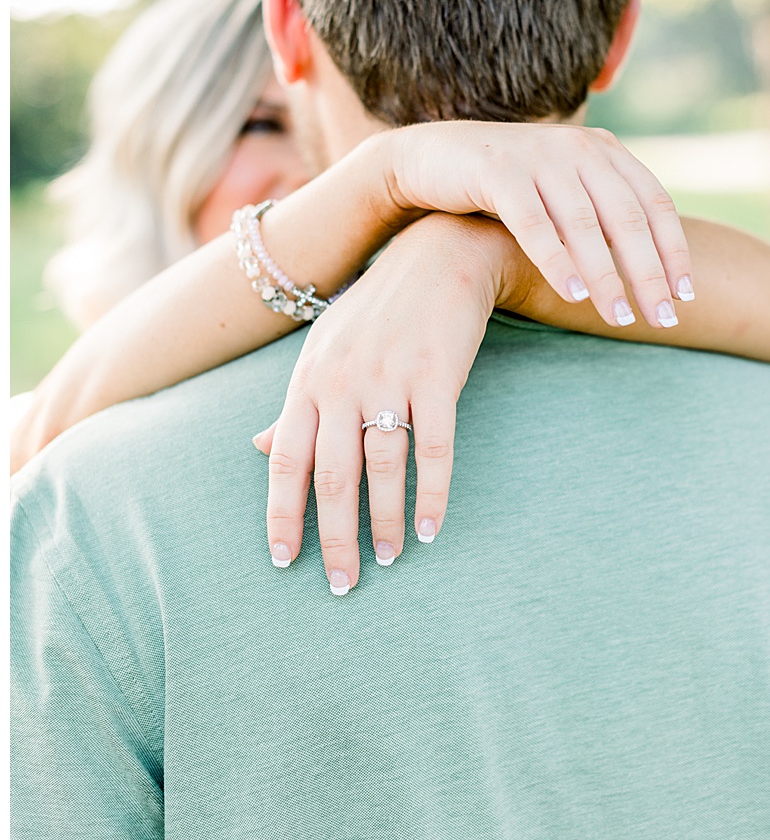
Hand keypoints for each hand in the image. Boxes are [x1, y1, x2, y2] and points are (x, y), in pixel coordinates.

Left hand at [255, 214, 505, 593]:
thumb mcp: (323, 352)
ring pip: (382, 467)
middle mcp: (341, 383)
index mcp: (307, 382)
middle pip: (332, 476)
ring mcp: (390, 379)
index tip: (284, 562)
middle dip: (335, 537)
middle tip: (342, 584)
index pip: (284, 462)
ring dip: (387, 521)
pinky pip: (434, 448)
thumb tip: (261, 449)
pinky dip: (433, 492)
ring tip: (392, 558)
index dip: (282, 515)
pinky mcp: (438, 377)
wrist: (437, 255)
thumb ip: (297, 405)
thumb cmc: (377, 310)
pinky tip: (434, 526)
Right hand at [380, 121, 693, 329]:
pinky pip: (535, 225)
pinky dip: (558, 261)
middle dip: (648, 273)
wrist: (434, 157)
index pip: (655, 203)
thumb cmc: (511, 187)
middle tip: (663, 318)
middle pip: (627, 218)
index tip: (686, 295)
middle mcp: (579, 148)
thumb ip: (605, 214)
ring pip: (585, 225)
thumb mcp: (566, 190)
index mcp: (604, 152)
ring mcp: (539, 157)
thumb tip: (655, 269)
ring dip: (606, 276)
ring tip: (621, 318)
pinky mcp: (498, 172)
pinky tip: (575, 295)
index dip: (674, 250)